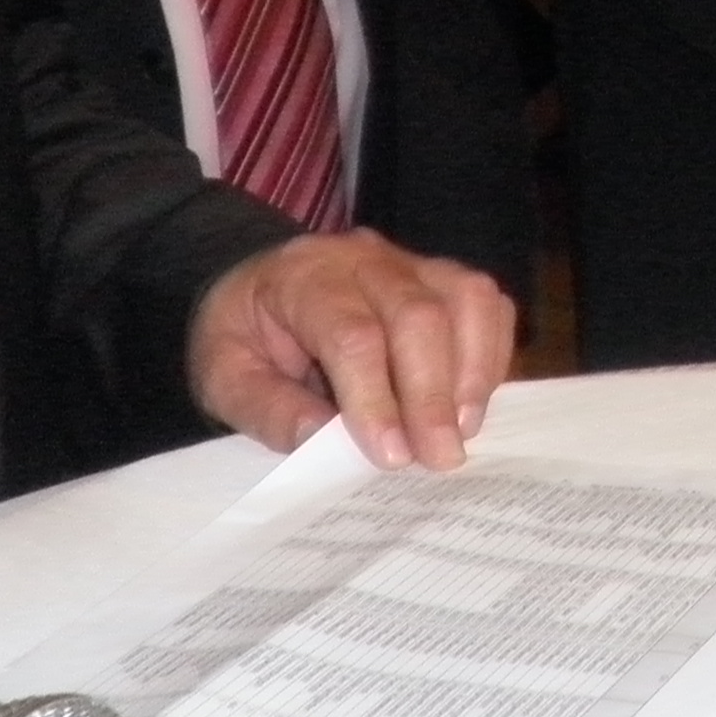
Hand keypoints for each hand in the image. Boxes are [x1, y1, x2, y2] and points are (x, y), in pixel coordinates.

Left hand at [189, 231, 515, 471]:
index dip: (376, 397)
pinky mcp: (444, 277)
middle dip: (434, 393)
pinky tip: (472, 404)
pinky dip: (491, 356)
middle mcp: (365, 258)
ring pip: (466, 298)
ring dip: (474, 371)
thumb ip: (268, 408)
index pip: (352, 333)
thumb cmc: (245, 338)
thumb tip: (322, 439)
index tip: (391, 456)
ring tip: (464, 431)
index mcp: (302, 279)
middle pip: (419, 314)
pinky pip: (487, 305)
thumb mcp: (224, 378)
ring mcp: (413, 262)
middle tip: (441, 458)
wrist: (260, 289)